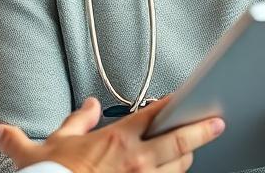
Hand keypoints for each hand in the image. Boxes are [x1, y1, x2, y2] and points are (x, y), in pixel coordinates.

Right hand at [0, 95, 224, 172]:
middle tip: (217, 122)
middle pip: (180, 143)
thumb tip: (71, 108)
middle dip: (202, 131)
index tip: (193, 98)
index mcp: (117, 141)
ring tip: (194, 149)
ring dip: (187, 157)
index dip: (178, 107)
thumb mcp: (47, 147)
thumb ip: (66, 123)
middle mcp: (136, 163)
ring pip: (178, 169)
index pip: (157, 117)